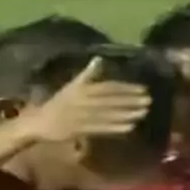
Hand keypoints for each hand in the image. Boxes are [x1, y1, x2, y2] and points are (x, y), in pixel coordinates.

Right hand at [25, 57, 150, 142]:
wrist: (40, 122)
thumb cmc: (57, 104)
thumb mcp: (71, 86)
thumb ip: (87, 74)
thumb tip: (98, 58)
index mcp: (82, 89)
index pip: (108, 87)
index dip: (126, 88)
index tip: (143, 89)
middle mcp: (83, 101)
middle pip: (111, 101)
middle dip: (130, 101)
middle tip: (149, 100)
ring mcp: (82, 116)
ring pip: (108, 114)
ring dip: (126, 114)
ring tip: (143, 113)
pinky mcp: (80, 130)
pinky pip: (101, 128)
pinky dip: (115, 128)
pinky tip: (129, 127)